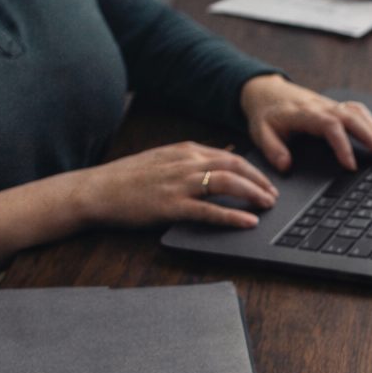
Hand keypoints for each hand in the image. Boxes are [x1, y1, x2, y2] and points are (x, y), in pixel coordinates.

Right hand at [72, 142, 275, 228]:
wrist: (96, 190)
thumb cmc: (129, 178)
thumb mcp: (165, 159)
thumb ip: (194, 158)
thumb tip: (227, 154)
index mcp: (185, 151)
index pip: (231, 156)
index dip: (255, 170)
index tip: (269, 182)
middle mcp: (185, 163)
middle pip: (235, 167)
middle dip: (260, 181)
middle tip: (275, 196)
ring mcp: (178, 184)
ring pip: (226, 183)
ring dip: (253, 194)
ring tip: (268, 206)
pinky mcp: (170, 206)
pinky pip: (209, 210)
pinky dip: (232, 215)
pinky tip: (248, 222)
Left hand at [240, 74, 371, 172]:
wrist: (265, 91)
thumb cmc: (265, 114)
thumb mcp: (260, 133)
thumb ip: (272, 149)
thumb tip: (285, 166)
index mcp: (304, 112)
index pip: (330, 126)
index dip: (343, 145)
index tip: (351, 165)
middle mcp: (321, 106)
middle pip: (352, 117)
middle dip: (371, 136)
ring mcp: (330, 105)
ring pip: (358, 113)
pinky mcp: (335, 107)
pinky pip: (358, 111)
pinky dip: (371, 123)